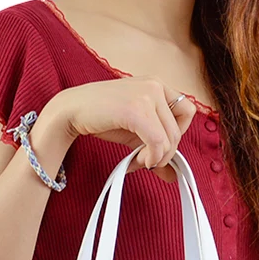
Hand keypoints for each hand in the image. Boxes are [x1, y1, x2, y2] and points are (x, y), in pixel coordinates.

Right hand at [48, 77, 196, 182]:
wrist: (70, 110)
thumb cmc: (101, 118)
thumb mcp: (134, 132)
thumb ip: (155, 148)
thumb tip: (173, 176)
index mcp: (156, 84)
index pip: (187, 111)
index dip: (177, 134)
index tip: (158, 146)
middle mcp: (155, 85)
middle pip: (179, 129)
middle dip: (165, 153)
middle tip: (145, 161)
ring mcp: (147, 95)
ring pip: (170, 138)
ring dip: (157, 158)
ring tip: (138, 161)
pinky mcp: (136, 109)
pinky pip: (157, 141)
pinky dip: (151, 157)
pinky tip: (137, 161)